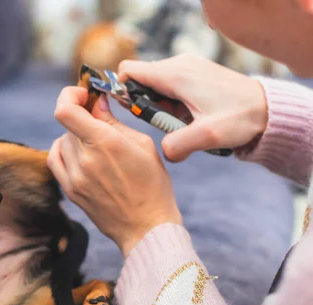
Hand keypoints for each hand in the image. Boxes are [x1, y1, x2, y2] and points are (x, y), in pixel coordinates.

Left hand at [48, 87, 181, 256]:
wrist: (146, 227)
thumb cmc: (152, 185)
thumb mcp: (142, 145)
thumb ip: (113, 121)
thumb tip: (96, 101)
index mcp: (104, 143)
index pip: (65, 110)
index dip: (69, 95)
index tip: (82, 94)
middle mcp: (84, 159)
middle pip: (67, 124)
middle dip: (81, 115)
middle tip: (97, 117)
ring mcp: (73, 177)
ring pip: (61, 140)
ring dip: (74, 135)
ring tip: (95, 142)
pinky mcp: (69, 190)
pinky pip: (54, 159)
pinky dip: (63, 150)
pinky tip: (79, 152)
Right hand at [118, 54, 267, 161]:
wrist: (269, 110)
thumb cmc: (241, 118)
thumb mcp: (207, 136)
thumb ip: (177, 145)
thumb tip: (165, 152)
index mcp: (175, 74)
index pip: (128, 71)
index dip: (120, 90)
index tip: (127, 111)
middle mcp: (179, 66)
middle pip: (141, 80)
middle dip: (142, 104)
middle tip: (161, 124)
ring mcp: (188, 68)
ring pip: (156, 86)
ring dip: (160, 107)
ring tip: (180, 123)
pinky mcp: (196, 75)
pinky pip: (171, 88)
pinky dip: (172, 104)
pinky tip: (188, 119)